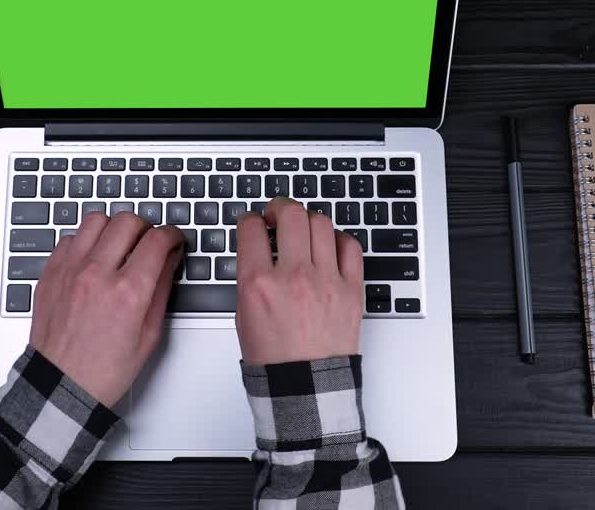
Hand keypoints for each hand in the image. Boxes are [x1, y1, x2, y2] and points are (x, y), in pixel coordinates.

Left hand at [29, 212, 184, 405]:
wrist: (60, 386)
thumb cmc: (103, 370)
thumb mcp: (149, 335)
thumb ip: (161, 290)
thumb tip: (169, 260)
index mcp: (128, 293)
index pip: (157, 239)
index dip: (172, 234)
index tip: (173, 239)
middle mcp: (97, 275)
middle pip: (127, 221)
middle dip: (145, 227)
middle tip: (147, 243)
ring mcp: (70, 271)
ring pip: (96, 220)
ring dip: (113, 229)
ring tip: (118, 246)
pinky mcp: (50, 273)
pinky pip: (69, 237)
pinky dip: (85, 242)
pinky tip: (92, 259)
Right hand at [234, 197, 364, 365]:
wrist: (306, 387)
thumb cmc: (273, 359)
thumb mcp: (244, 315)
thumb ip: (250, 277)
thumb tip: (258, 250)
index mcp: (258, 284)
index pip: (252, 229)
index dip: (250, 219)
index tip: (253, 222)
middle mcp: (293, 277)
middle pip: (291, 215)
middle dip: (281, 207)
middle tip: (278, 213)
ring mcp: (326, 281)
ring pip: (321, 224)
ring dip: (309, 220)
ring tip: (304, 228)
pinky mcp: (351, 289)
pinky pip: (350, 246)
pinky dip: (338, 239)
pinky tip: (330, 245)